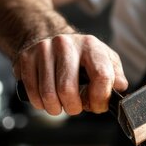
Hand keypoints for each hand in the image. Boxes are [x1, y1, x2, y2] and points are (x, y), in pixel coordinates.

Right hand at [13, 34, 127, 115]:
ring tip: (60, 103)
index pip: (101, 76)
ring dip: (55, 108)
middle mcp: (66, 44)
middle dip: (73, 107)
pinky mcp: (26, 58)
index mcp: (90, 45)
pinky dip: (40, 104)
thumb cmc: (79, 55)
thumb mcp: (104, 59)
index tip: (96, 105)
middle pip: (68, 90)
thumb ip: (115, 75)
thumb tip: (119, 88)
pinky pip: (32, 93)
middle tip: (75, 106)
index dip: (99, 98)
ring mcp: (44, 50)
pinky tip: (46, 99)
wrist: (49, 37)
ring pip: (48, 95)